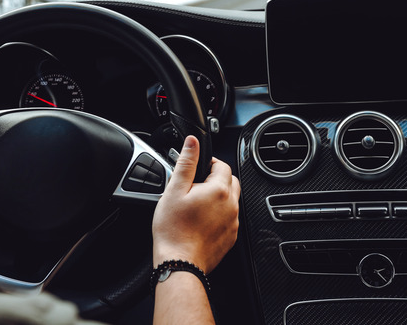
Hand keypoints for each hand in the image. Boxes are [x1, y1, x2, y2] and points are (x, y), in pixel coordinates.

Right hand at [152, 136, 240, 273]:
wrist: (179, 263)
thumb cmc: (174, 230)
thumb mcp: (174, 190)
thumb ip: (186, 163)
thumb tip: (193, 142)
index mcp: (219, 190)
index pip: (222, 165)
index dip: (209, 162)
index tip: (197, 168)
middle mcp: (231, 205)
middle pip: (231, 181)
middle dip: (216, 178)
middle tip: (196, 186)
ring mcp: (233, 222)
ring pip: (231, 200)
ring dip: (218, 197)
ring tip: (196, 204)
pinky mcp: (231, 237)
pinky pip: (229, 218)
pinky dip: (219, 215)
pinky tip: (201, 220)